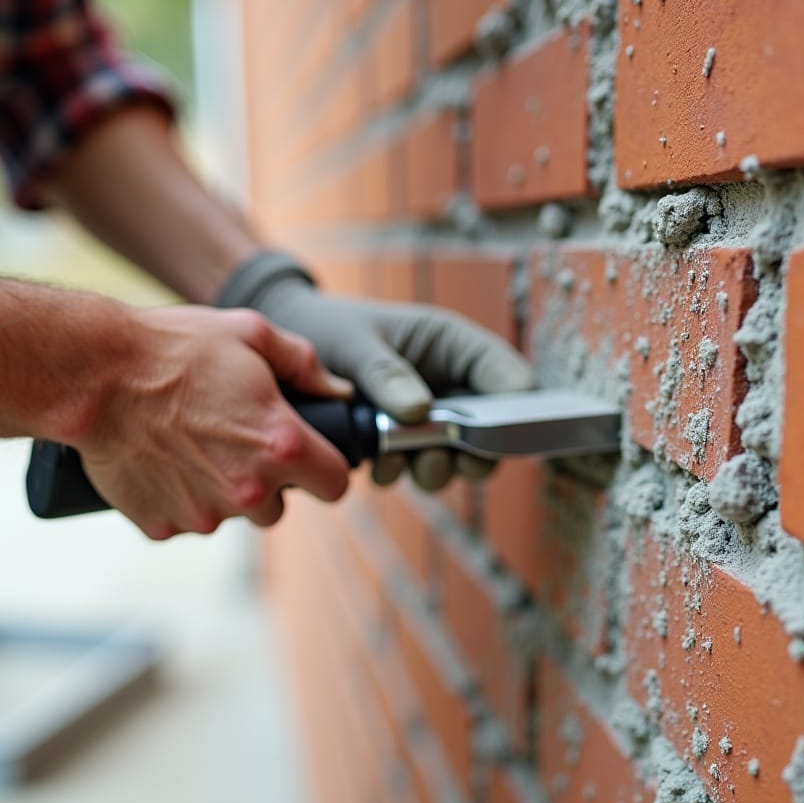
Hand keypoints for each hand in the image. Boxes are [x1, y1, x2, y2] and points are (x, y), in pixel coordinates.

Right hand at [75, 306, 351, 538]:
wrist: (93, 374)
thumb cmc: (174, 348)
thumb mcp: (250, 334)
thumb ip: (304, 363)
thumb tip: (337, 389)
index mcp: (281, 444)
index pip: (335, 485)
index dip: (324, 469)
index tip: (308, 457)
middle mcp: (248, 490)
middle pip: (278, 508)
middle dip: (264, 481)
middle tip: (233, 441)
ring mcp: (203, 515)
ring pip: (229, 516)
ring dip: (219, 491)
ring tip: (189, 444)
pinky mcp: (162, 526)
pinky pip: (182, 520)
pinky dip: (175, 499)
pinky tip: (160, 461)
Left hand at [243, 268, 535, 489]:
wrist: (285, 355)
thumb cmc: (327, 328)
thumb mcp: (355, 342)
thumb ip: (386, 373)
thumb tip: (419, 411)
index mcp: (453, 345)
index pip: (510, 377)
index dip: (517, 408)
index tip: (496, 431)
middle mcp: (450, 383)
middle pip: (494, 430)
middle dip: (474, 452)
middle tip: (447, 456)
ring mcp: (431, 417)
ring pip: (460, 458)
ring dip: (435, 468)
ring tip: (399, 459)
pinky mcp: (406, 443)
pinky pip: (420, 470)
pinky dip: (403, 474)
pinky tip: (378, 463)